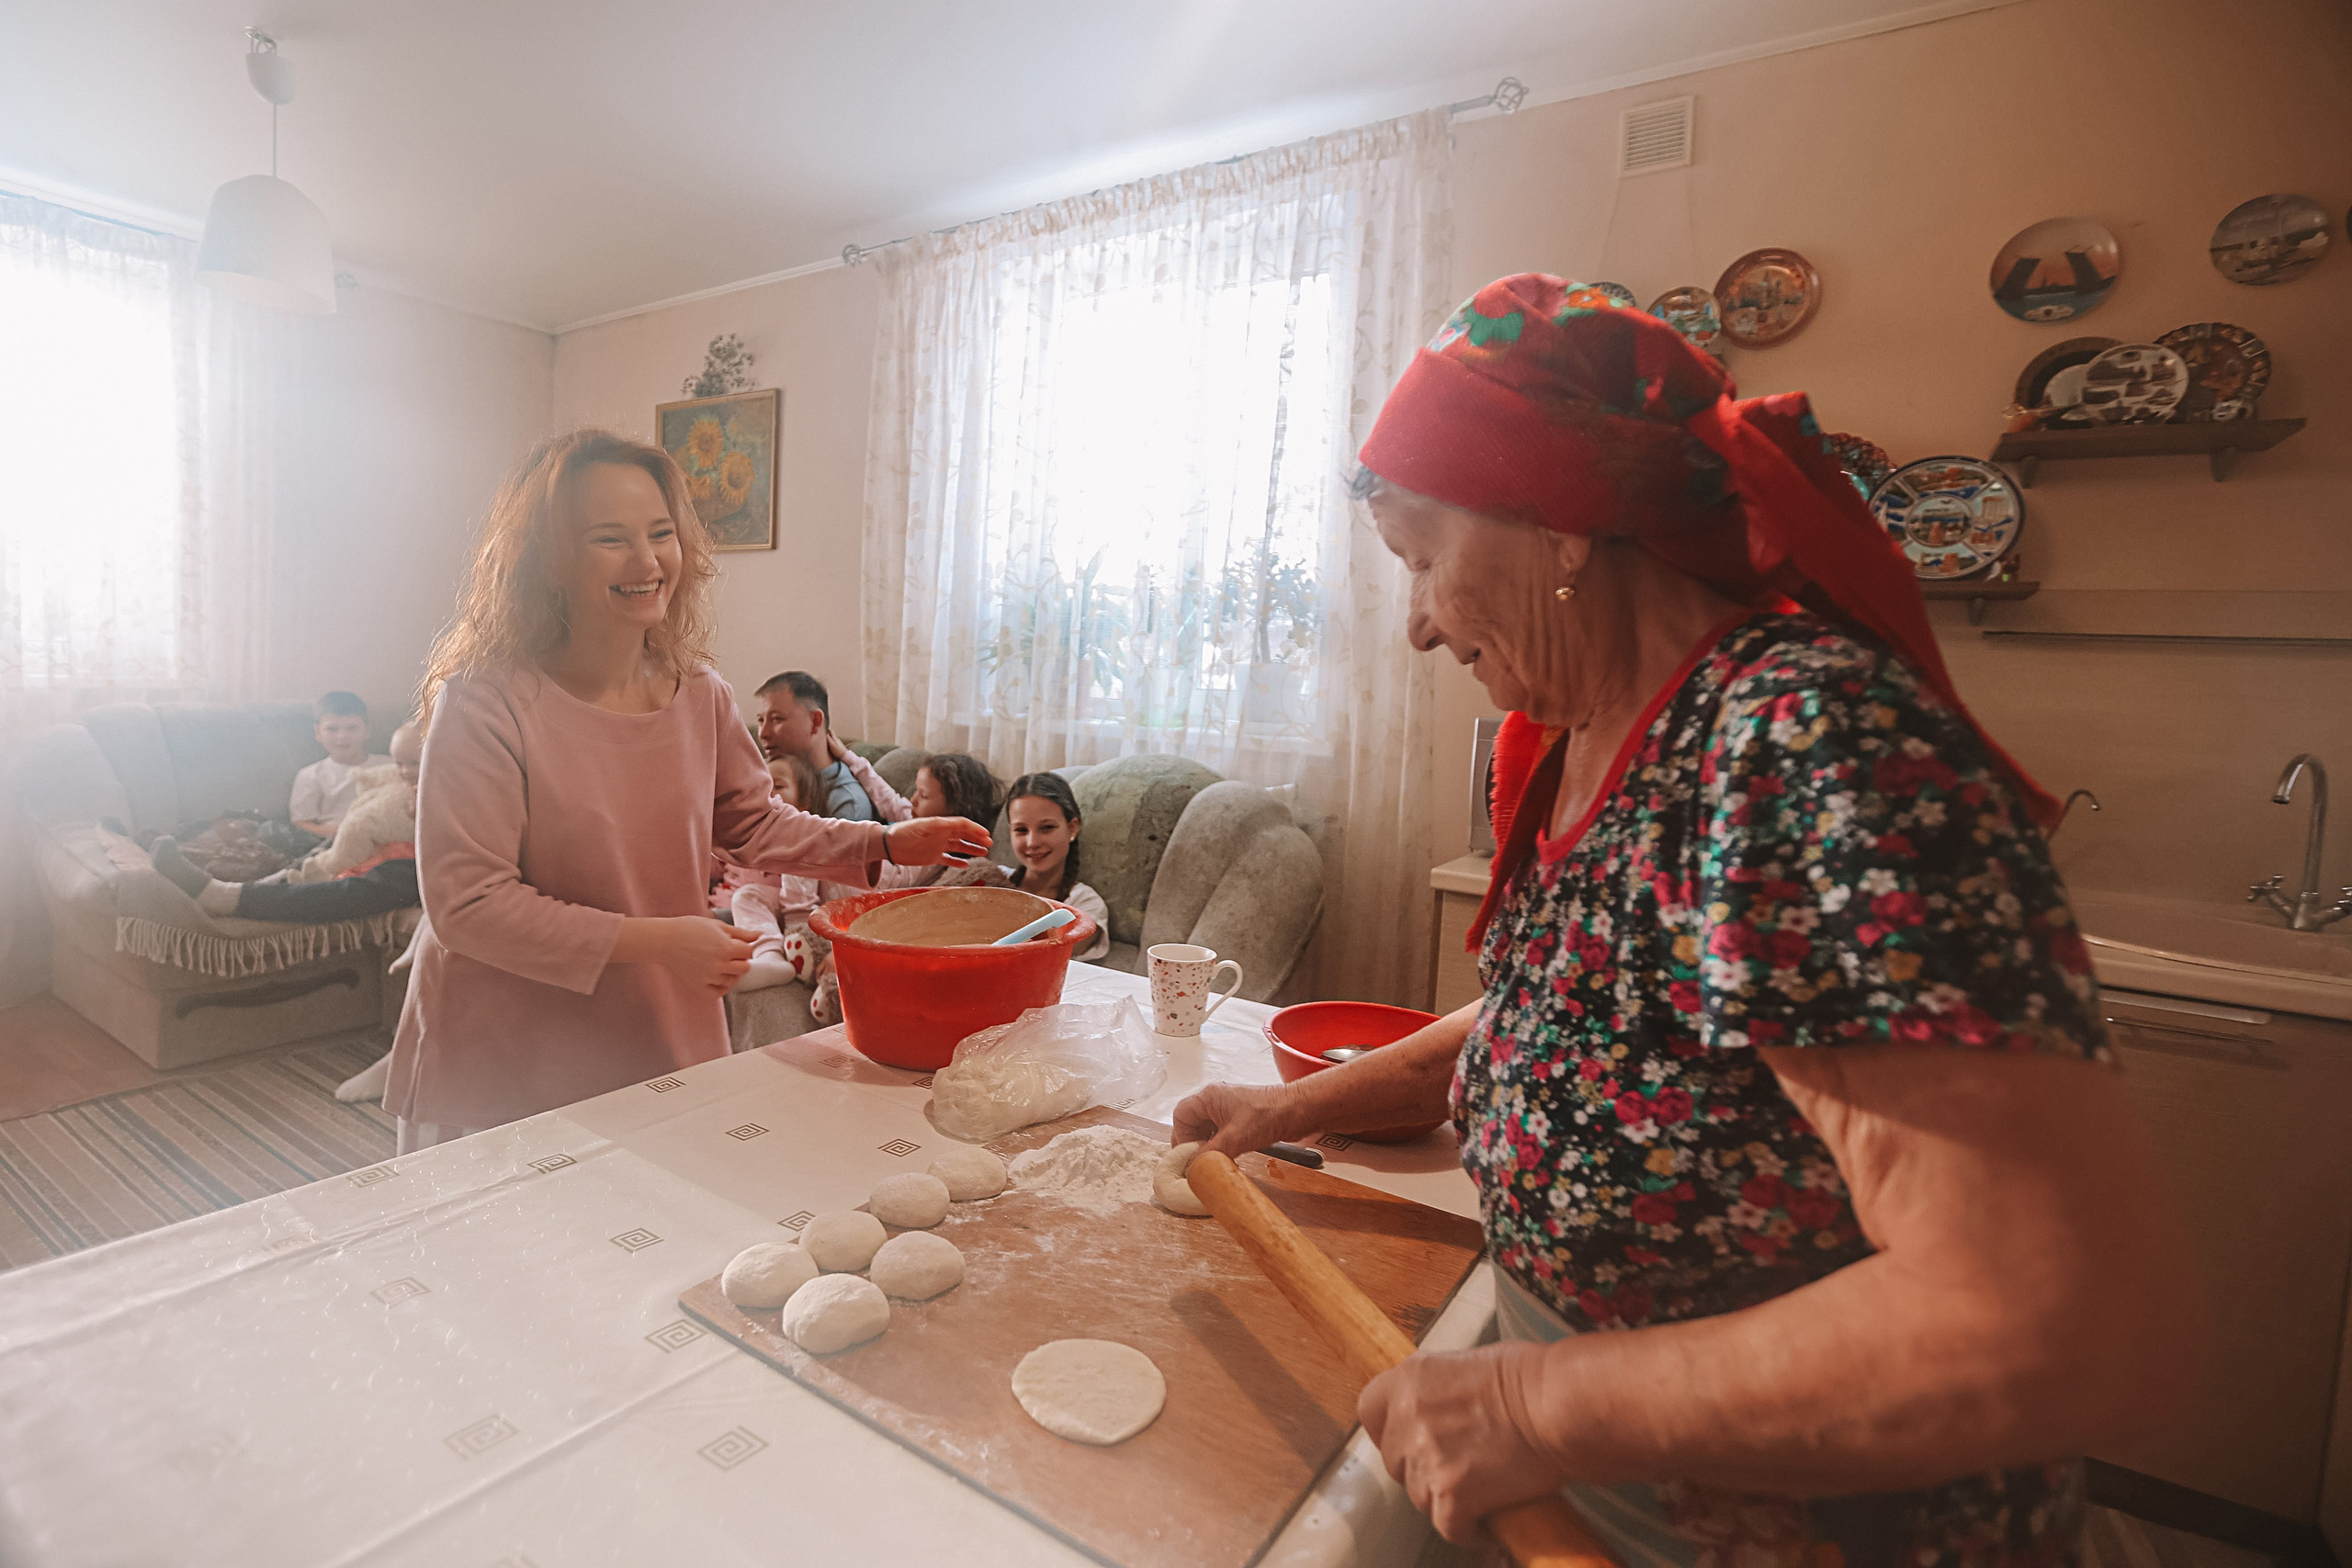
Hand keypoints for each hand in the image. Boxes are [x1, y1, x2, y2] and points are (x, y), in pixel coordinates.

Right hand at [632, 916, 758, 993]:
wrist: (665, 940)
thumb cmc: (690, 928)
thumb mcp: (717, 926)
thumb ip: (741, 933)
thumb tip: (760, 935)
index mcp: (726, 947)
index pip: (749, 952)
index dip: (745, 948)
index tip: (736, 945)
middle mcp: (720, 965)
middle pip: (744, 968)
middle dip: (741, 961)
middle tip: (729, 954)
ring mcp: (709, 977)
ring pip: (733, 980)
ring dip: (731, 973)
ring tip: (720, 963)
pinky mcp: (699, 986)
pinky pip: (719, 992)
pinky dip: (722, 986)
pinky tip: (717, 976)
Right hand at [824, 730, 850, 762]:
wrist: (845, 756)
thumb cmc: (838, 751)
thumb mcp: (832, 744)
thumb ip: (828, 739)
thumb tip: (825, 733)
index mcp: (835, 738)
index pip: (831, 731)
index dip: (827, 728)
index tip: (824, 727)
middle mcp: (837, 739)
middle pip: (832, 734)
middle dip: (827, 732)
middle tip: (823, 732)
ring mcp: (838, 742)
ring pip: (833, 738)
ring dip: (829, 737)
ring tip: (825, 737)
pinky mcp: (839, 746)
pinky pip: (834, 741)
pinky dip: (831, 740)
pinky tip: (829, 743)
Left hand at [883, 815, 990, 864]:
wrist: (888, 844)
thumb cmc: (905, 832)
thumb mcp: (925, 826)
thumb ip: (942, 825)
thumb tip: (960, 824)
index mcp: (941, 824)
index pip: (962, 825)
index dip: (975, 829)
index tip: (986, 835)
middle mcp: (941, 834)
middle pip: (963, 835)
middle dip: (977, 839)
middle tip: (989, 844)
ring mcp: (937, 845)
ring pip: (958, 847)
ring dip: (971, 849)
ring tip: (984, 853)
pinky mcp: (931, 857)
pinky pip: (947, 859)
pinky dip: (957, 862)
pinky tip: (966, 865)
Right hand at [1170, 1082, 1305, 1158]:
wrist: (1299, 1110)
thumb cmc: (1269, 1115)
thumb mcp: (1235, 1137)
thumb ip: (1210, 1153)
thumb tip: (1192, 1168)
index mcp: (1210, 1097)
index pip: (1181, 1115)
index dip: (1181, 1136)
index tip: (1186, 1156)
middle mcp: (1217, 1100)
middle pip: (1193, 1122)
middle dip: (1193, 1143)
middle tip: (1198, 1161)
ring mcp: (1229, 1109)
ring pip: (1208, 1129)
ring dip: (1208, 1146)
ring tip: (1213, 1161)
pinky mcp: (1241, 1119)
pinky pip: (1222, 1132)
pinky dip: (1220, 1145)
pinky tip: (1226, 1157)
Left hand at [1359, 1343, 1564, 1544]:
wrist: (1558, 1407)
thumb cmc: (1532, 1380)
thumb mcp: (1470, 1365)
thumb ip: (1440, 1389)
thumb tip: (1441, 1408)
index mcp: (1411, 1378)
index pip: (1370, 1411)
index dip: (1389, 1430)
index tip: (1404, 1439)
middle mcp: (1409, 1416)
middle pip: (1396, 1461)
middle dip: (1421, 1468)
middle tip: (1454, 1466)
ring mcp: (1427, 1457)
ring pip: (1419, 1497)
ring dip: (1444, 1498)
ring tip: (1478, 1491)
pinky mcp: (1451, 1494)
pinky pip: (1449, 1527)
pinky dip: (1468, 1530)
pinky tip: (1486, 1523)